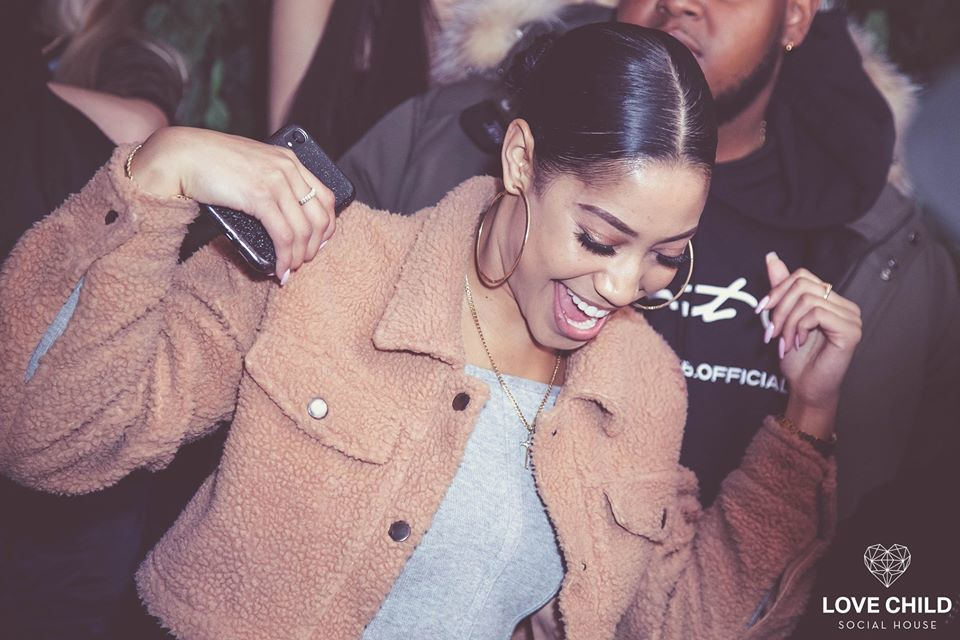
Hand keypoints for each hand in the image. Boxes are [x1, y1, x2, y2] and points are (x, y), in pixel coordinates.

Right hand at [131, 126, 335, 280]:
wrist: (181, 155)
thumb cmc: (210, 162)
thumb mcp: (252, 165)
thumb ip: (271, 180)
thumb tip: (283, 213)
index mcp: (289, 159)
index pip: (326, 197)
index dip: (327, 226)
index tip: (319, 244)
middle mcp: (287, 169)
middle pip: (319, 217)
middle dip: (315, 246)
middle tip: (303, 262)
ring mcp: (275, 181)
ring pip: (303, 231)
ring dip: (299, 257)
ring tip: (288, 270)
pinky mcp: (259, 196)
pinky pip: (283, 236)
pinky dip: (284, 257)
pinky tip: (279, 269)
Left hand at [757, 252, 861, 436]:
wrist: (806, 388)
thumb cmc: (798, 358)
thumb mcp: (783, 319)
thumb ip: (781, 289)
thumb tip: (772, 257)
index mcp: (830, 300)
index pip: (802, 276)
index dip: (777, 290)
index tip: (761, 310)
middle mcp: (844, 305)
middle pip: (802, 284)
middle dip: (779, 308)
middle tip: (771, 332)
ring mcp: (851, 317)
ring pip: (806, 300)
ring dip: (786, 324)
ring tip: (785, 342)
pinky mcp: (850, 331)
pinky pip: (816, 314)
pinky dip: (798, 328)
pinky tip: (798, 343)